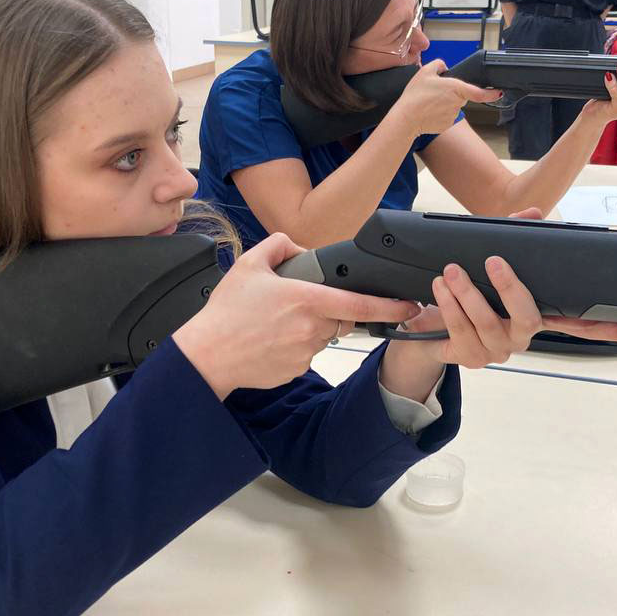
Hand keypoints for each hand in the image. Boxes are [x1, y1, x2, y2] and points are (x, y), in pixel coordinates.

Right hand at [173, 233, 419, 399]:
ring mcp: (306, 352)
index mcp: (307, 300)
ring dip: (311, 327)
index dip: (390, 307)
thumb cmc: (226, 312)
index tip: (409, 306)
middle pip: (340, 318)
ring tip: (276, 322)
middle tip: (298, 306)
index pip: (361, 304)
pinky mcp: (297, 369)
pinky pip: (307, 353)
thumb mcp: (250, 264)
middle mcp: (312, 328)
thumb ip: (280, 246)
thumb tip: (300, 249)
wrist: (207, 355)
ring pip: (323, 336)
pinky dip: (296, 344)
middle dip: (330, 310)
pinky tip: (271, 339)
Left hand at [379, 208, 616, 389]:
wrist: (423, 325)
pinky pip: (461, 332)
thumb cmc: (467, 289)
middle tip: (492, 261)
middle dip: (509, 289)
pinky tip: (439, 288)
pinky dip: (449, 306)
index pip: (581, 324)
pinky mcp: (469, 358)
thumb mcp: (489, 258)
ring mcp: (497, 350)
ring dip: (467, 294)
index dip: (611, 327)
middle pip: (530, 320)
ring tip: (449, 271)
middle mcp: (523, 337)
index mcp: (536, 314)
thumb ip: (513, 234)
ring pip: (489, 324)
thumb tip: (535, 214)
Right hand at [388, 59, 503, 135]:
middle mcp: (458, 103)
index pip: (479, 93)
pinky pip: (446, 117)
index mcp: (456, 88)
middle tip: (434, 93)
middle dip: (451, 94)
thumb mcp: (425, 71)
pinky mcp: (447, 124)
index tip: (500, 93)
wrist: (407, 117)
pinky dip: (439, 114)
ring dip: (444, 104)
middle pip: (460, 96)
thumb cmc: (415, 95)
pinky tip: (428, 112)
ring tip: (428, 102)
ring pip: (452, 107)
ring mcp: (453, 115)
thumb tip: (445, 67)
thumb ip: (438, 65)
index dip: (492, 93)